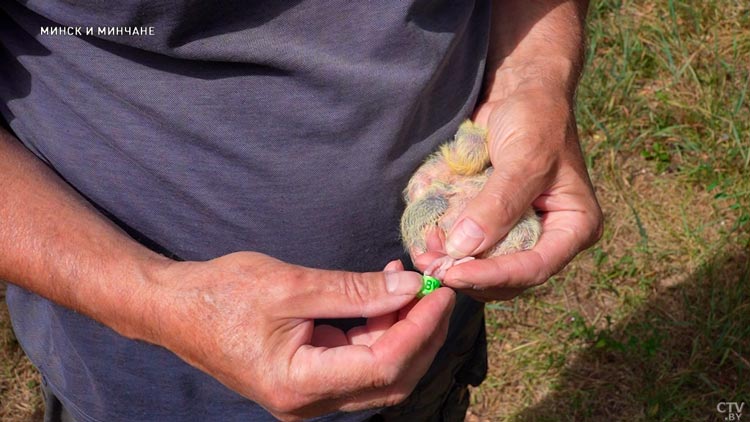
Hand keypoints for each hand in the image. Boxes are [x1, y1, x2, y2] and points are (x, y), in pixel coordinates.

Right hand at [147, 253, 454, 420]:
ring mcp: (308, 395)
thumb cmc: (221, 294)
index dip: (419, 328)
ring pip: (378, 373)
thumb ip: (354, 290)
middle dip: (421, 335)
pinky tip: (381, 295)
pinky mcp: (307, 379)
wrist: (174, 308)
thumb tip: (410, 286)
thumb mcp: (291, 285)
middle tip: (437, 291)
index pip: (383, 365)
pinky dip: (376, 331)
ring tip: (407, 282)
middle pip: (390, 379)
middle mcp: (308, 403)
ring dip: (400, 331)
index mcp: (299, 385)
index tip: (440, 292)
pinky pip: (356, 362)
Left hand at [414, 87, 601, 300]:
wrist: (517, 88)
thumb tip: (464, 247)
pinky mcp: (490, 219)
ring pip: (482, 263)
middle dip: (467, 272)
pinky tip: (424, 233)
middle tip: (431, 265)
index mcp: (573, 226)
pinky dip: (444, 241)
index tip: (455, 273)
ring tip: (423, 251)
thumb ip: (498, 204)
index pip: (534, 268)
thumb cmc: (536, 116)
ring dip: (450, 261)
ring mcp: (517, 229)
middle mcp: (548, 235)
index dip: (494, 276)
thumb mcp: (524, 158)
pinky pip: (466, 242)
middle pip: (506, 275)